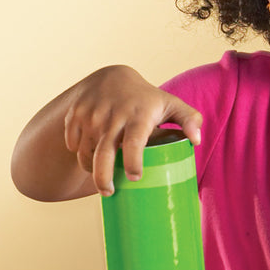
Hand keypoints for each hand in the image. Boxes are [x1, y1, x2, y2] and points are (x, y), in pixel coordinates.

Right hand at [64, 65, 202, 195]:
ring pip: (86, 152)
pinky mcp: (75, 115)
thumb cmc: (147, 98)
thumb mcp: (170, 104)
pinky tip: (90, 155)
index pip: (134, 142)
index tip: (134, 178)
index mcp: (138, 116)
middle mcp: (112, 116)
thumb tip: (197, 140)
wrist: (112, 77)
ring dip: (91, 168)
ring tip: (103, 175)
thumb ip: (189, 119)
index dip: (133, 162)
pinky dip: (79, 153)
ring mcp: (91, 115)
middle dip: (102, 178)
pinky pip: (73, 144)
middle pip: (103, 154)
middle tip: (108, 192)